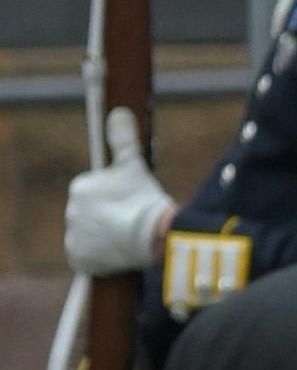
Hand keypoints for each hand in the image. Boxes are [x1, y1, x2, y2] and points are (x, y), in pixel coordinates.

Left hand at [65, 109, 170, 282]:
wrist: (151, 235)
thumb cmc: (144, 198)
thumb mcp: (135, 165)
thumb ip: (123, 139)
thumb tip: (119, 111)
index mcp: (81, 187)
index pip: (96, 197)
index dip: (116, 203)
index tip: (132, 209)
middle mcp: (71, 211)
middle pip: (92, 217)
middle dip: (109, 221)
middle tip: (131, 226)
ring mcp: (74, 236)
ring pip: (90, 236)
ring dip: (104, 239)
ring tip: (126, 243)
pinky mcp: (79, 257)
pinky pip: (86, 256)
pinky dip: (98, 257)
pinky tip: (115, 255)